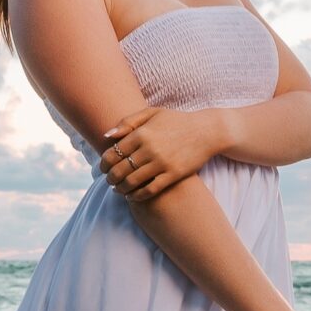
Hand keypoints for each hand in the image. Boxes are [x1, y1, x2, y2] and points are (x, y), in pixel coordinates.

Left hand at [97, 103, 224, 198]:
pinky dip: (137, 196)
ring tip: (118, 189)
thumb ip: (128, 122)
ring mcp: (162, 163)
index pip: (113, 153)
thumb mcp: (152, 113)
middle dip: (110, 178)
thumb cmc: (177, 121)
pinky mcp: (173, 175)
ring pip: (132, 182)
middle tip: (109, 180)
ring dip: (120, 189)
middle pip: (120, 170)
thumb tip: (107, 136)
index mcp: (142, 133)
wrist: (207, 131)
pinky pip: (149, 190)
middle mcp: (149, 149)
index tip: (103, 168)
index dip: (104, 164)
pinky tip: (132, 196)